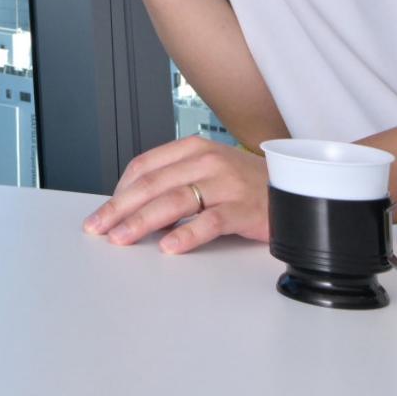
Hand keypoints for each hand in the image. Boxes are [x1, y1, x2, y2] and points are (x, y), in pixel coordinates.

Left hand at [83, 137, 267, 252]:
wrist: (297, 187)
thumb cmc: (247, 184)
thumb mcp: (208, 171)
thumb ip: (175, 182)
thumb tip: (136, 208)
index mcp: (193, 149)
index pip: (144, 166)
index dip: (119, 191)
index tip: (103, 212)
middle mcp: (207, 161)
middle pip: (152, 184)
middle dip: (120, 208)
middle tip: (99, 228)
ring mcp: (226, 183)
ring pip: (174, 201)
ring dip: (142, 221)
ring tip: (122, 238)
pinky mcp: (244, 208)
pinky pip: (210, 222)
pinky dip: (186, 235)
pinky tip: (169, 247)